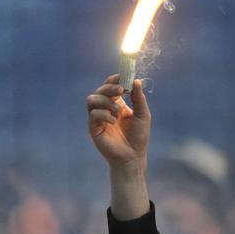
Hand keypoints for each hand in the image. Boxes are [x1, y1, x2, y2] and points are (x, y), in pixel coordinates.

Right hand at [86, 75, 151, 219]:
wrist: (133, 156)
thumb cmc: (139, 137)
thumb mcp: (143, 115)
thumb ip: (139, 99)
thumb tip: (136, 80)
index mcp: (118, 104)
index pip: (111, 86)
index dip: (114, 80)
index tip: (122, 77)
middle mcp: (106, 108)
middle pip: (100, 90)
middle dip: (110, 87)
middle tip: (121, 90)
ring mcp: (98, 117)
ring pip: (92, 99)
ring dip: (105, 101)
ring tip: (118, 112)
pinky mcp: (93, 127)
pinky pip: (93, 114)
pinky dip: (103, 114)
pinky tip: (113, 122)